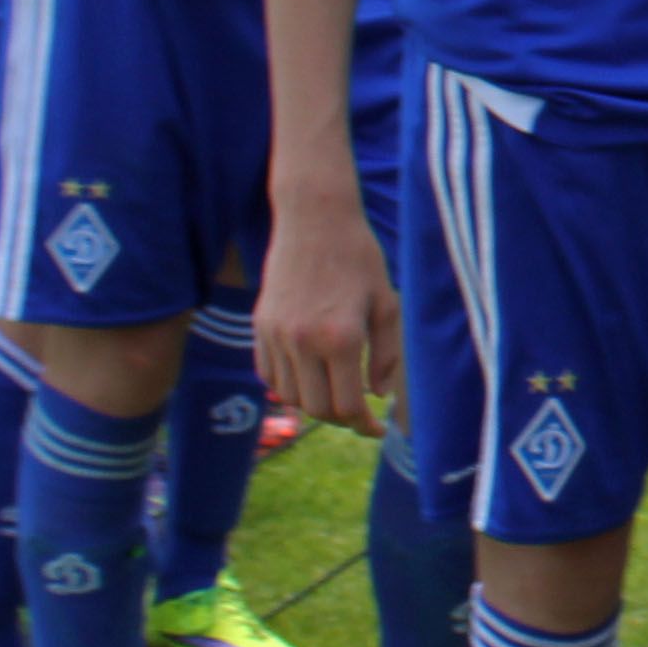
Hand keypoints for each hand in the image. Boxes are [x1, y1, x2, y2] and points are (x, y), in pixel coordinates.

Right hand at [254, 177, 399, 438]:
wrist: (314, 217)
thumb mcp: (386, 302)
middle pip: (317, 409)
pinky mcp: (260, 325)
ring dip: (313, 404)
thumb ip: (387, 354)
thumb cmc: (358, 256)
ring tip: (334, 394)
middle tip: (358, 413)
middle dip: (340, 418)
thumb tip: (379, 395)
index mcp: (341, 336)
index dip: (364, 425)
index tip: (377, 429)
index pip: (348, 404)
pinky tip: (308, 378)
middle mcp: (303, 340)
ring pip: (289, 397)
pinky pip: (268, 375)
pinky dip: (287, 386)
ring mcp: (276, 334)